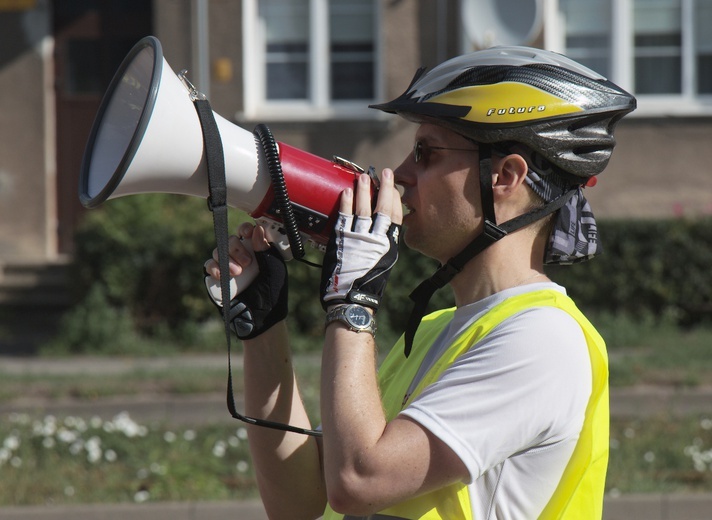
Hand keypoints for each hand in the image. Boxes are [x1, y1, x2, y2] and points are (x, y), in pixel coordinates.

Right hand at [205, 224, 287, 339]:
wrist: (260, 318)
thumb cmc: (272, 293)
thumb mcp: (274, 269)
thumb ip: (266, 249)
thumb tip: (258, 229)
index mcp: (255, 250)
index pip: (246, 232)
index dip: (245, 229)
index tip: (247, 233)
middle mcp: (240, 256)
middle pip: (231, 240)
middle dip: (237, 248)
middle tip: (247, 263)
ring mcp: (227, 266)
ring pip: (218, 250)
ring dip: (226, 259)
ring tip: (237, 273)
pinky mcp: (216, 277)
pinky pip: (209, 265)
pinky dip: (214, 267)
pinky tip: (222, 275)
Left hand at [320, 169, 402, 311]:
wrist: (351, 299)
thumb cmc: (367, 285)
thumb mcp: (382, 263)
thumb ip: (381, 245)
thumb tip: (378, 230)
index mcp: (390, 245)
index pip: (396, 215)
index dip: (394, 198)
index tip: (392, 185)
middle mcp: (377, 240)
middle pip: (383, 208)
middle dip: (384, 188)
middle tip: (384, 172)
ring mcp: (359, 239)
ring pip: (363, 208)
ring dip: (364, 190)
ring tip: (364, 176)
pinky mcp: (342, 240)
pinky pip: (345, 217)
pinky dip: (346, 203)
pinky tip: (347, 191)